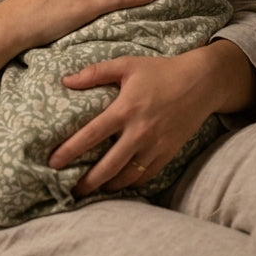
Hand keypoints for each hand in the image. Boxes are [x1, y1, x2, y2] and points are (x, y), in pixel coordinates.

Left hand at [47, 41, 254, 194]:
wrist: (201, 82)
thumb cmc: (160, 71)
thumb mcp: (127, 65)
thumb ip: (94, 73)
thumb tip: (65, 80)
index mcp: (125, 109)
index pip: (92, 134)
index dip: (70, 150)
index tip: (53, 162)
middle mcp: (140, 131)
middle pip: (109, 165)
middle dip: (88, 182)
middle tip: (71, 190)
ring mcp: (156, 145)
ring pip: (128, 176)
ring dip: (108, 186)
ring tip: (92, 190)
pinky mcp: (169, 152)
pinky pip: (146, 175)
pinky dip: (131, 183)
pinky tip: (119, 184)